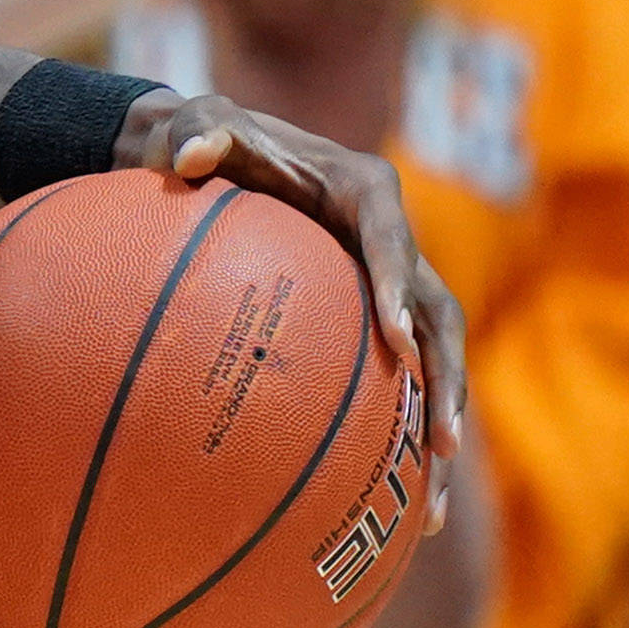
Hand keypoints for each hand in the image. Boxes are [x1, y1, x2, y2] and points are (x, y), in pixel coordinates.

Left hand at [120, 91, 469, 502]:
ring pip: (436, 358)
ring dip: (441, 423)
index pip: (392, 240)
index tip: (396, 341)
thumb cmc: (201, 141)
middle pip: (440, 315)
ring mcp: (390, 282)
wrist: (208, 154)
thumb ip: (194, 134)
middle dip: (446, 379)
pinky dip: (401, 432)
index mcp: (363, 190)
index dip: (399, 288)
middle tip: (440, 443)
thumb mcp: (195, 126)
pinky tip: (389, 501)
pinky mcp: (376, 315)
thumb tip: (182, 158)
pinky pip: (399, 377)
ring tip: (432, 501)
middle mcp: (392, 239)